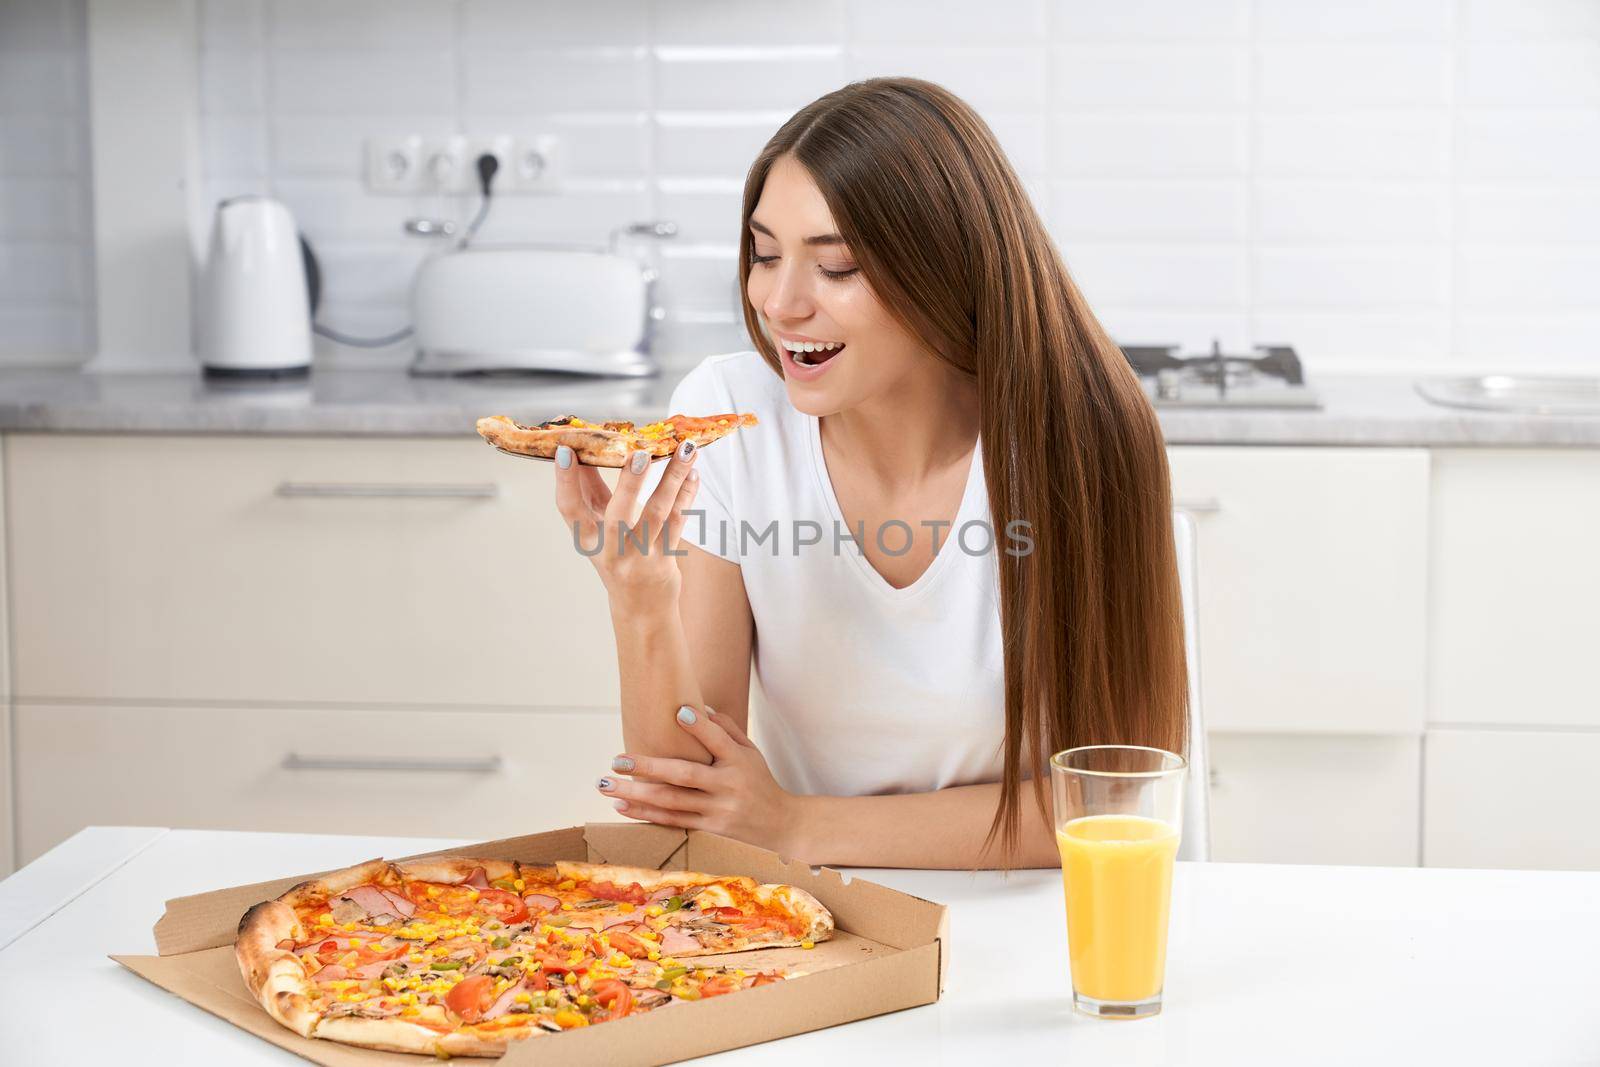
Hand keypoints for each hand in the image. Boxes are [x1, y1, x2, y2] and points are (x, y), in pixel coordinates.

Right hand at [552, 440, 699, 609]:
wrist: (640, 608)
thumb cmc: (616, 560)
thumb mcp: (597, 531)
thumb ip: (590, 493)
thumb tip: (586, 452)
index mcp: (588, 540)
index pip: (570, 509)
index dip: (565, 481)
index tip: (565, 452)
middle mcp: (612, 551)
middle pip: (618, 515)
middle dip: (629, 483)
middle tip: (640, 454)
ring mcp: (640, 558)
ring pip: (658, 513)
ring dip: (672, 478)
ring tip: (685, 449)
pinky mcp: (665, 560)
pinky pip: (678, 522)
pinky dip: (686, 493)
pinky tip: (693, 471)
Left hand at [596, 706, 805, 856]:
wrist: (781, 826)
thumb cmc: (760, 781)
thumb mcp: (751, 752)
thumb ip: (726, 730)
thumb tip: (698, 706)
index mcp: (740, 761)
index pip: (719, 740)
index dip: (700, 726)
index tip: (678, 711)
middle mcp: (728, 786)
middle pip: (683, 775)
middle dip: (646, 766)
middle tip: (615, 760)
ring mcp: (718, 810)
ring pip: (671, 801)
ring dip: (635, 793)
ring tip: (607, 785)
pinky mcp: (709, 829)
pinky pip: (673, 821)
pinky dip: (645, 814)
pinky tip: (622, 805)